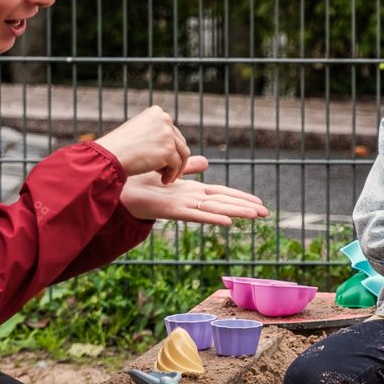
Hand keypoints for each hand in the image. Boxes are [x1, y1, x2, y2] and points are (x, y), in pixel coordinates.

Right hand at [94, 105, 190, 183]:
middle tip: (170, 172)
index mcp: (157, 112)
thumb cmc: (119, 147)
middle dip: (175, 158)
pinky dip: (172, 175)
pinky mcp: (168, 150)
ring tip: (167, 178)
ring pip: (183, 154)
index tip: (165, 160)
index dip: (170, 147)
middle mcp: (165, 119)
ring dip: (177, 168)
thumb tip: (171, 145)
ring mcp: (167, 134)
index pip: (172, 131)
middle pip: (180, 142)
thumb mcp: (138, 132)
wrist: (109, 155)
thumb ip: (154, 133)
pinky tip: (163, 181)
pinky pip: (177, 165)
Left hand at [119, 157, 268, 225]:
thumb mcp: (171, 171)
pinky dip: (211, 218)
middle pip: (223, 203)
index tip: (259, 202)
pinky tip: (227, 221)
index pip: (221, 194)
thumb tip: (206, 161)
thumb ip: (189, 167)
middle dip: (244, 207)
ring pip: (214, 209)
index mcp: (191, 192)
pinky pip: (194, 214)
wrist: (117, 189)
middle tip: (266, 213)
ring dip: (235, 213)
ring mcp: (182, 206)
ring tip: (255, 216)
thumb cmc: (140, 183)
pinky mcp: (170, 211)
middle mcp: (190, 200)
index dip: (240, 197)